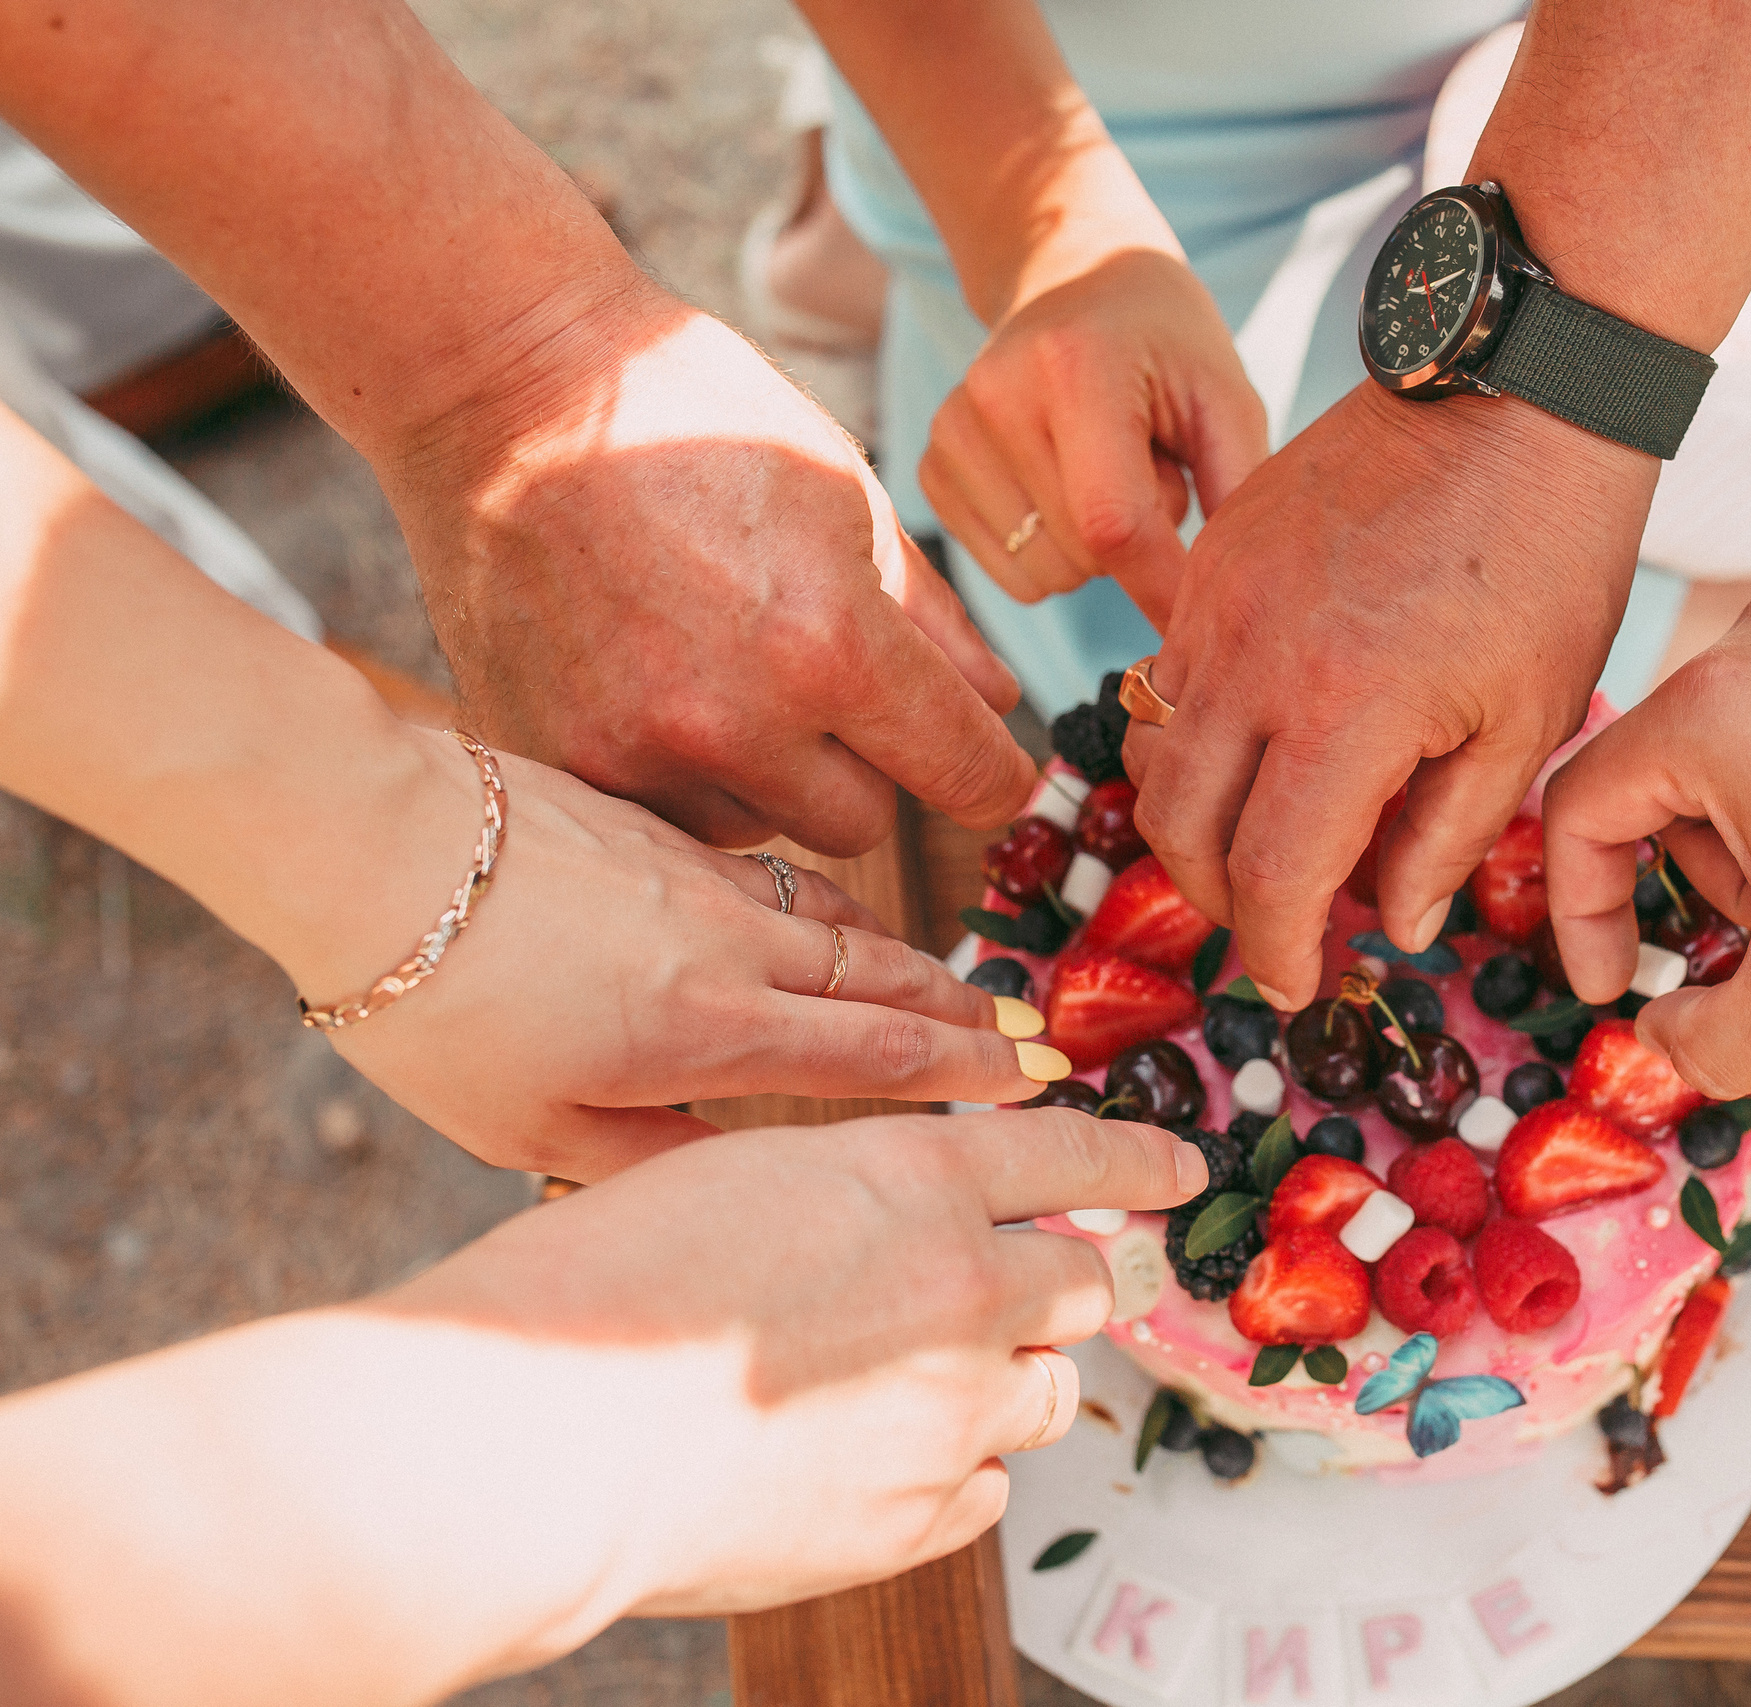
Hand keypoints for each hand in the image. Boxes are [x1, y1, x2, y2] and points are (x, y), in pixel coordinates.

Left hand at [311, 726, 1050, 1180]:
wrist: (368, 847)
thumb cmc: (434, 1010)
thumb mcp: (531, 1133)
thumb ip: (654, 1162)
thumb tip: (748, 1188)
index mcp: (706, 1030)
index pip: (876, 1052)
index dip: (967, 1071)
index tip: (1034, 1080)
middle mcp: (730, 947)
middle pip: (884, 979)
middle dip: (968, 1014)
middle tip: (1034, 1038)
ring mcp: (704, 882)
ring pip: (844, 925)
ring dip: (916, 961)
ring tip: (966, 990)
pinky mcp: (665, 839)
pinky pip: (788, 884)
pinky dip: (842, 915)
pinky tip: (849, 927)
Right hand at [381, 297, 1037, 857]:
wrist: (500, 381)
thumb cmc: (687, 411)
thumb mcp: (845, 492)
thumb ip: (933, 619)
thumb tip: (999, 703)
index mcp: (828, 647)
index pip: (963, 774)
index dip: (990, 771)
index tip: (984, 762)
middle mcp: (731, 724)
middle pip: (861, 822)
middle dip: (866, 764)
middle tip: (828, 682)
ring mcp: (631, 754)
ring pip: (758, 827)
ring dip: (767, 777)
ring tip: (724, 670)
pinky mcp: (556, 763)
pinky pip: (662, 817)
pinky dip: (678, 775)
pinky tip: (654, 685)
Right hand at [398, 1108, 1207, 1617]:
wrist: (535, 1443)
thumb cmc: (595, 1290)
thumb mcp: (737, 1175)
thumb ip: (857, 1189)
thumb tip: (918, 1216)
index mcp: (917, 1181)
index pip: (1077, 1159)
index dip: (1140, 1165)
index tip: (1182, 1175)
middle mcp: (965, 1291)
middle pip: (1086, 1282)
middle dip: (1063, 1280)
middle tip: (1020, 1288)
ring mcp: (951, 1414)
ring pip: (1046, 1391)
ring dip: (1006, 1377)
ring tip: (913, 1381)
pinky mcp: (918, 1518)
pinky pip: (989, 1487)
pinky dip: (956, 1468)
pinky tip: (881, 1457)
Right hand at [918, 249, 1265, 625]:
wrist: (1074, 278)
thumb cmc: (1167, 344)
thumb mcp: (1226, 396)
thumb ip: (1236, 490)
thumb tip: (1225, 598)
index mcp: (1076, 367)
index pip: (1116, 522)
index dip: (1162, 588)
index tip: (1201, 628)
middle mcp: (996, 395)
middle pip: (1082, 556)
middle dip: (1137, 543)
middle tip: (1150, 470)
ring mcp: (951, 432)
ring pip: (1043, 575)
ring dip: (1093, 552)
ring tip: (1104, 472)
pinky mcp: (931, 468)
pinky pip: (1007, 573)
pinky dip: (1050, 553)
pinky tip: (1061, 485)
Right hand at [1124, 384, 1659, 1007]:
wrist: (1518, 389)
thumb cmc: (1550, 556)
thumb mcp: (1530, 721)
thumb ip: (1451, 837)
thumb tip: (1400, 923)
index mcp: (1344, 713)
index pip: (1269, 878)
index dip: (1276, 952)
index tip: (1299, 985)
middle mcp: (1254, 659)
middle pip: (1181, 829)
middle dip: (1222, 901)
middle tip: (1278, 924)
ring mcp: (1219, 599)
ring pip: (1157, 752)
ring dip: (1197, 819)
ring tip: (1267, 839)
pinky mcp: (1215, 554)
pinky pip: (1168, 672)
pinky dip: (1195, 732)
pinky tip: (1263, 741)